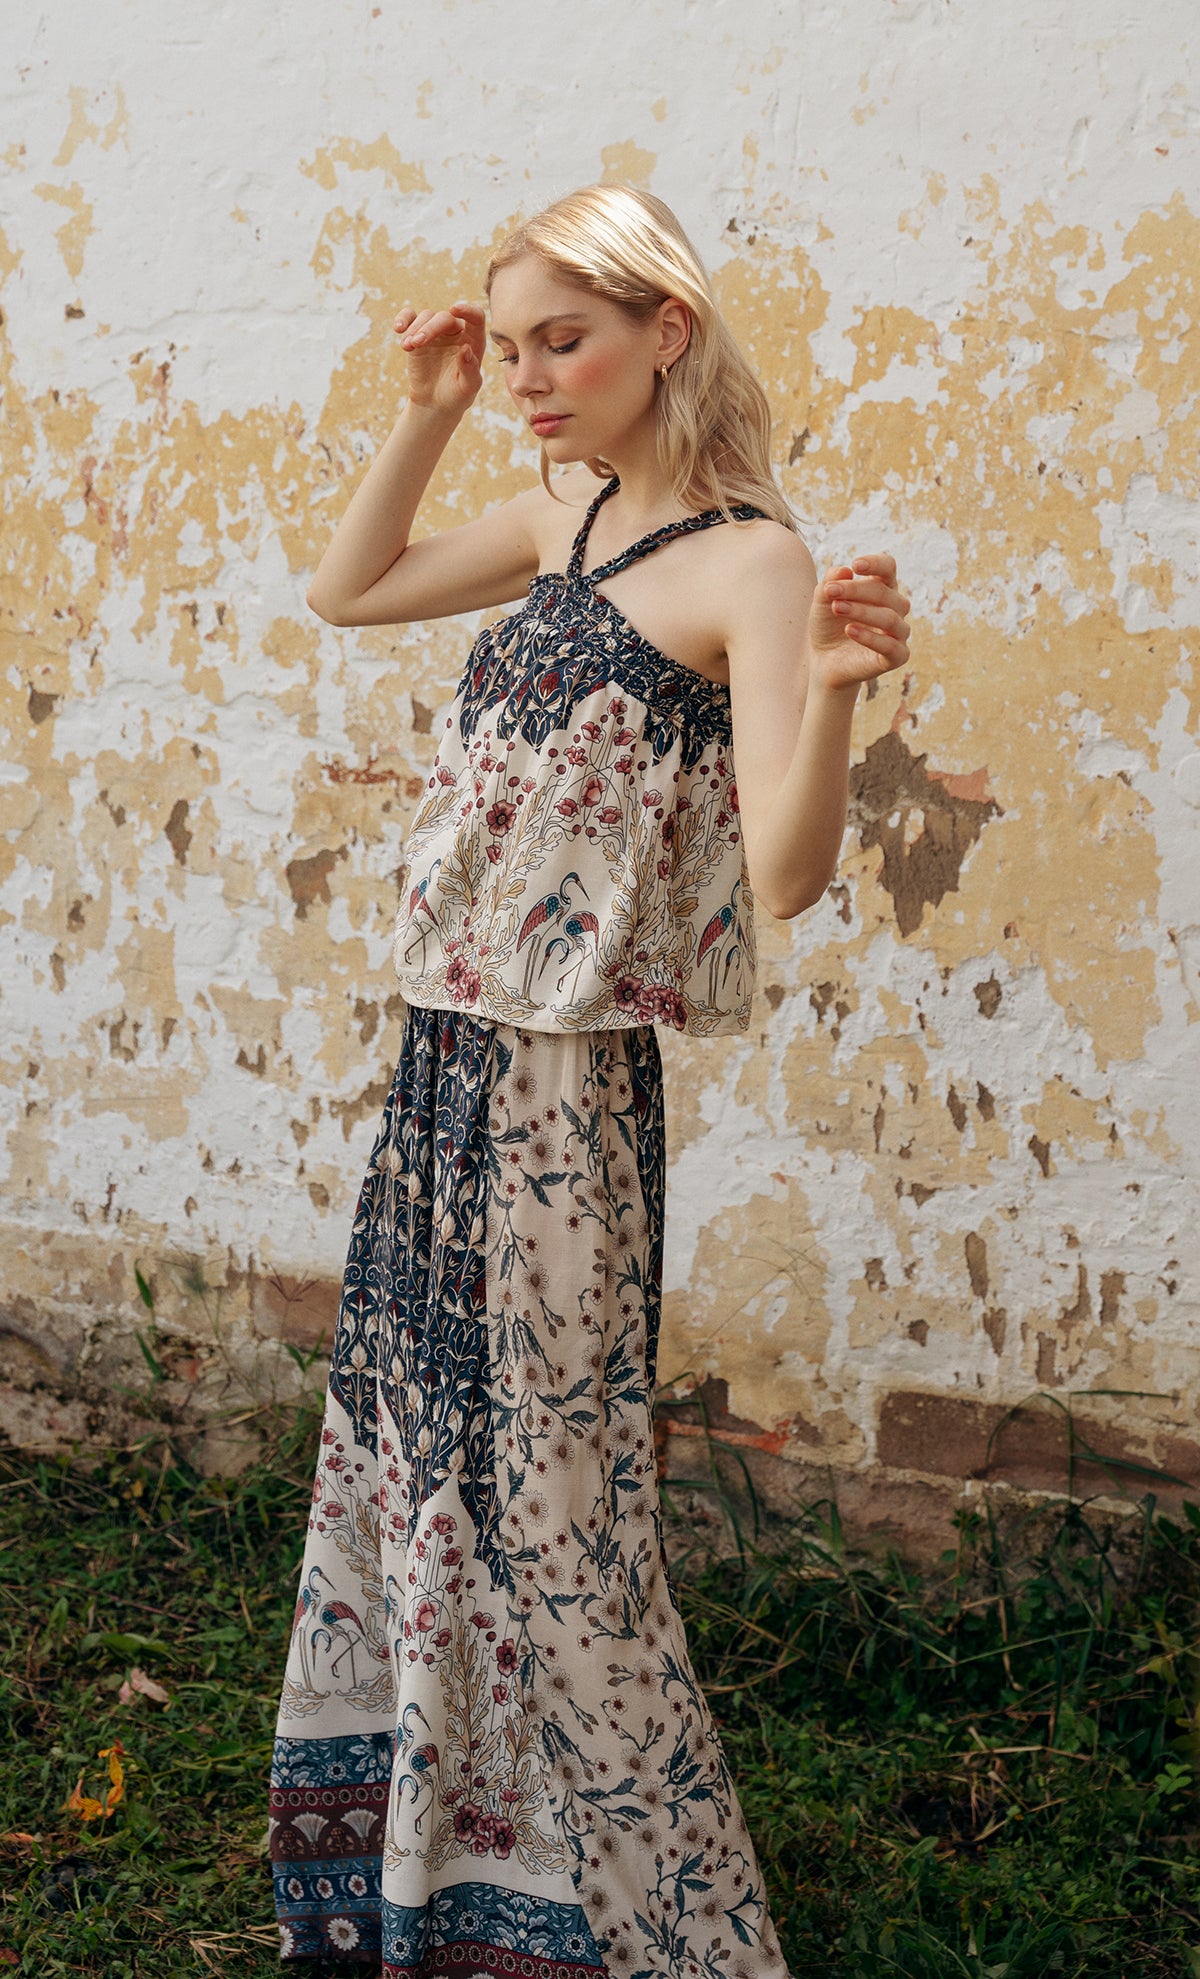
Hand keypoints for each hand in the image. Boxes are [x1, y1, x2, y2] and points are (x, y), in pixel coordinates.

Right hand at [394, 300, 484, 416]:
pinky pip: (410, 317)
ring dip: (415, 329)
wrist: (435, 403)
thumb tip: (466, 349)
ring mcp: (437, 331)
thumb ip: (470, 370)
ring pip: (426, 316)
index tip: (454, 309)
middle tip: (417, 343)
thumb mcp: (467, 388)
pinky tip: (398, 329)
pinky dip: (403, 319)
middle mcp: (456, 332)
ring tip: (407, 346)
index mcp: (474, 340)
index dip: (468, 310)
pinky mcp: (418, 334)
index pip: (476, 317)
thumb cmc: (456, 396)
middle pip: (445, 318)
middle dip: (430, 328)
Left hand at [807, 554, 910, 691]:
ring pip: (890, 618)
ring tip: (837, 608)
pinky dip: (870, 637)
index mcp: (883, 589)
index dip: (876, 563)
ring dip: (862, 611)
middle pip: (884, 592)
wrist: (824, 661)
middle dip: (855, 590)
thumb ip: (831, 582)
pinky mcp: (897, 656)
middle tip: (830, 591)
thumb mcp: (823, 601)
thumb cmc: (829, 626)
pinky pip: (891, 646)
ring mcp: (899, 633)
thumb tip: (843, 570)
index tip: (855, 565)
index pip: (888, 568)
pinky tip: (850, 630)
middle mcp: (896, 608)